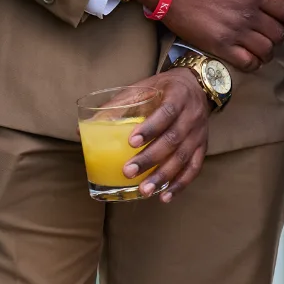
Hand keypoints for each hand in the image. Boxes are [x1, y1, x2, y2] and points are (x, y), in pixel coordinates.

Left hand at [114, 68, 211, 200]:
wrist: (197, 86)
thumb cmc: (164, 88)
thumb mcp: (143, 87)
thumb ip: (116, 105)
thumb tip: (81, 129)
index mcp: (178, 96)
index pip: (166, 113)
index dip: (150, 128)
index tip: (131, 142)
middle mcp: (192, 116)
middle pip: (173, 139)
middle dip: (150, 158)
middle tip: (128, 172)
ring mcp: (199, 134)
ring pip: (183, 158)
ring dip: (163, 176)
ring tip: (144, 190)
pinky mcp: (202, 147)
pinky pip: (194, 169)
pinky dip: (180, 184)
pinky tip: (164, 197)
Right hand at [129, 0, 283, 69]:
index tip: (283, 19)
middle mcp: (249, 14)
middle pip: (278, 33)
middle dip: (278, 34)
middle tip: (270, 33)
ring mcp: (235, 32)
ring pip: (266, 50)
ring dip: (268, 51)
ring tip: (262, 48)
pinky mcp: (219, 46)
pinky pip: (247, 63)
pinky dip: (253, 63)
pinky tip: (250, 59)